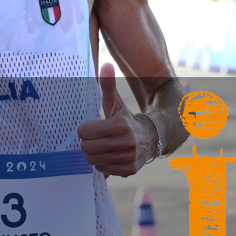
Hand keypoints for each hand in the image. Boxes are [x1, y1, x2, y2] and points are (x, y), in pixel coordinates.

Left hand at [76, 63, 154, 177]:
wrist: (152, 137)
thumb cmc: (126, 119)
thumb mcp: (116, 103)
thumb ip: (108, 85)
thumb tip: (105, 64)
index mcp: (119, 125)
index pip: (83, 132)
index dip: (85, 129)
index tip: (92, 127)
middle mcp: (125, 143)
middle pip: (86, 148)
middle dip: (88, 143)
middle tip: (97, 138)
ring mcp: (128, 158)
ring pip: (92, 161)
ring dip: (95, 154)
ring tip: (104, 146)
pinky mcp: (129, 170)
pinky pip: (103, 170)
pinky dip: (104, 164)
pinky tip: (112, 155)